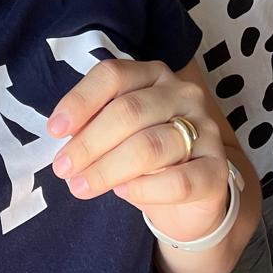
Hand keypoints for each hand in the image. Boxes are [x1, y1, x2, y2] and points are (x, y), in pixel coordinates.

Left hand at [48, 60, 229, 242]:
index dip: (81, 100)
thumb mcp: (118, 134)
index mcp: (154, 75)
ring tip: (81, 187)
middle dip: (89, 142)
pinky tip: (124, 192)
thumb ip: (96, 127)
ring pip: (150, 145)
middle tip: (63, 168)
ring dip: (108, 169)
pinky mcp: (217, 169)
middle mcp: (183, 95)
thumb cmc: (147, 158)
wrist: (193, 197)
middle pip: (129, 111)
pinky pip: (179, 180)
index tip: (55, 130)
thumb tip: (64, 137)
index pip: (113, 74)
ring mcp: (205, 129)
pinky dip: (146, 189)